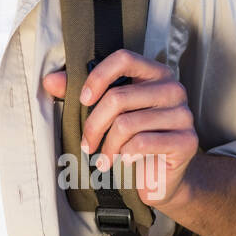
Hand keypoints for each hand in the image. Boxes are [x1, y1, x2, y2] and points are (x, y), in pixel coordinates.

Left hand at [42, 49, 196, 206]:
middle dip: (94, 125)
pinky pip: (142, 143)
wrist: (163, 177)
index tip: (82, 99)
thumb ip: (83, 94)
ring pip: (127, 124)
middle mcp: (172, 88)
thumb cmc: (133, 139)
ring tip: (104, 158)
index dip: (98, 77)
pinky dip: (125, 154)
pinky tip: (123, 160)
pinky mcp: (186, 140)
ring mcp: (182, 114)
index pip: (123, 59)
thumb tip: (50, 80)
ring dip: (108, 145)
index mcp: (154, 73)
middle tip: (86, 144)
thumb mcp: (108, 114)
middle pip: (118, 97)